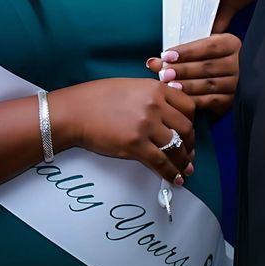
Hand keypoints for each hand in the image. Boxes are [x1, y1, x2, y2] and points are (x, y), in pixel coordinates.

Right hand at [49, 79, 196, 184]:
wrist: (73, 112)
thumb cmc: (95, 98)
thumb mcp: (130, 86)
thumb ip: (153, 95)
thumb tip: (169, 110)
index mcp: (156, 89)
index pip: (189, 107)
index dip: (191, 122)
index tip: (189, 131)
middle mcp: (155, 106)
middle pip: (186, 128)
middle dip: (190, 143)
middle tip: (189, 152)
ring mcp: (146, 126)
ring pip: (176, 147)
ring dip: (184, 161)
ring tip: (186, 170)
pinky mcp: (135, 145)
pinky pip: (161, 162)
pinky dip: (171, 172)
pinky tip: (176, 179)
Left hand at [147, 32, 241, 116]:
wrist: (225, 77)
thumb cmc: (206, 59)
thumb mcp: (199, 49)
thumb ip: (179, 53)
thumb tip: (153, 62)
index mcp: (231, 44)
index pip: (210, 46)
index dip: (187, 51)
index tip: (167, 55)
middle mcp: (238, 63)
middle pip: (208, 66)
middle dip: (183, 70)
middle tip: (163, 74)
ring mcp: (237, 83)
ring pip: (210, 84)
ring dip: (187, 86)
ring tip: (169, 86)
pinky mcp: (232, 100)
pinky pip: (212, 101)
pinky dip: (194, 100)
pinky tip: (180, 99)